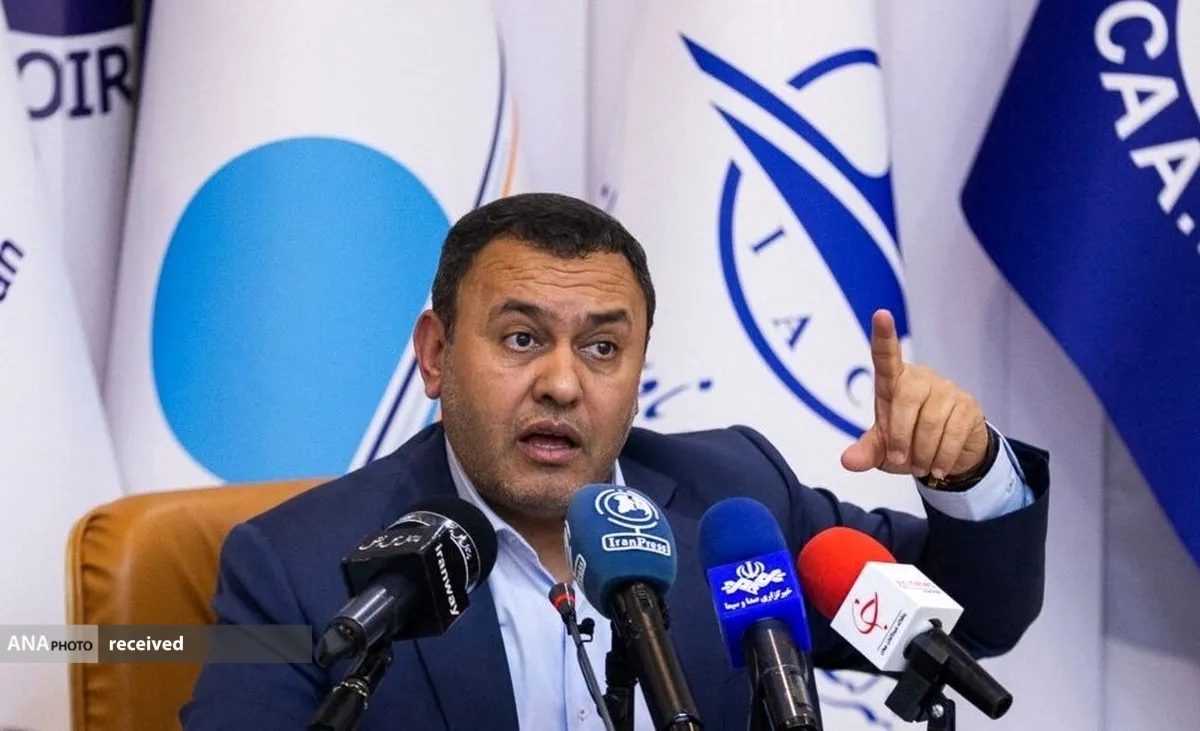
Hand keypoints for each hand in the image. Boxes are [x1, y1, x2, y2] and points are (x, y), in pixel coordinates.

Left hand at [841, 310, 989, 479]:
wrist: (948, 455)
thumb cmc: (908, 443)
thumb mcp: (883, 450)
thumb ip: (866, 452)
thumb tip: (848, 461)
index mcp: (893, 383)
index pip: (886, 356)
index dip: (884, 336)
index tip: (881, 314)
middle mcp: (920, 379)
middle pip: (907, 398)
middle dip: (900, 434)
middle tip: (899, 460)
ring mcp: (947, 390)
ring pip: (931, 421)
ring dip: (922, 452)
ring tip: (920, 467)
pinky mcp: (968, 406)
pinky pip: (953, 432)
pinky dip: (942, 456)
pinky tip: (938, 468)